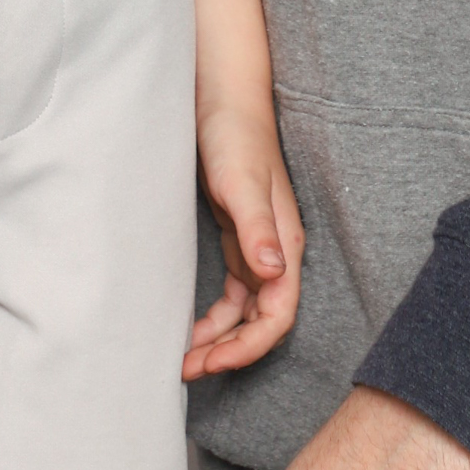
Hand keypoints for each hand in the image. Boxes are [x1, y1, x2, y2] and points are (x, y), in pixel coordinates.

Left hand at [186, 103, 303, 379]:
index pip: (278, 316)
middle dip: (231, 352)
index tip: (212, 362)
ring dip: (220, 339)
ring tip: (184, 357)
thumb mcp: (242, 182)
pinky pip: (232, 294)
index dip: (248, 347)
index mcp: (284, 246)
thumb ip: (257, 228)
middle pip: (262, 322)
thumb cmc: (236, 136)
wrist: (222, 100)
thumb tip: (274, 274)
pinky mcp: (236, 237)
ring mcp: (256, 247)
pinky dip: (214, 316)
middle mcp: (275, 252)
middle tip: (188, 369)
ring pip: (245, 312)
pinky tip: (190, 325)